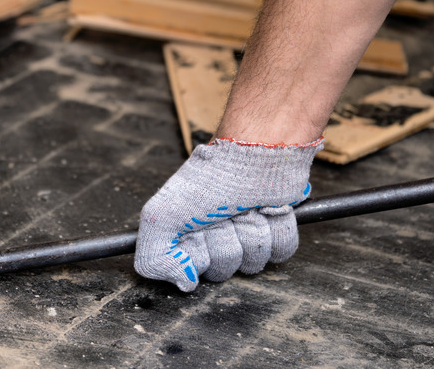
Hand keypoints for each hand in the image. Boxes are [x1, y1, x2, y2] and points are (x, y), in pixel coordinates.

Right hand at [134, 138, 321, 291]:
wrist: (255, 151)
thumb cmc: (209, 178)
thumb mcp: (160, 215)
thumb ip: (153, 257)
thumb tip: (185, 282)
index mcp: (185, 236)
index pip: (189, 273)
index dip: (194, 255)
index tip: (194, 232)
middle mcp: (214, 238)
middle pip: (221, 271)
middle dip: (224, 244)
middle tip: (220, 218)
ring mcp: (245, 235)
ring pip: (252, 263)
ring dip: (250, 235)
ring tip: (244, 210)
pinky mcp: (274, 230)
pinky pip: (280, 252)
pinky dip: (275, 231)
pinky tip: (266, 210)